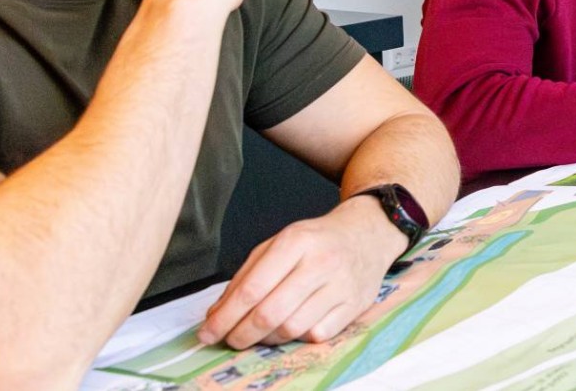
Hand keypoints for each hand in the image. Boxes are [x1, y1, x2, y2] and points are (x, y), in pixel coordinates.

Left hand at [197, 196, 404, 348]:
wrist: (367, 235)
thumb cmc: (318, 241)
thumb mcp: (278, 244)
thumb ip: (247, 276)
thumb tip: (218, 314)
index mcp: (295, 242)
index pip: (251, 289)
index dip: (224, 317)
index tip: (207, 332)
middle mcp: (321, 263)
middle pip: (270, 313)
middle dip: (241, 334)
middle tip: (230, 340)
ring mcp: (341, 285)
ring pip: (292, 328)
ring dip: (268, 338)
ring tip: (261, 333)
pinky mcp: (355, 305)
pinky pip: (317, 335)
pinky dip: (298, 337)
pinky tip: (293, 326)